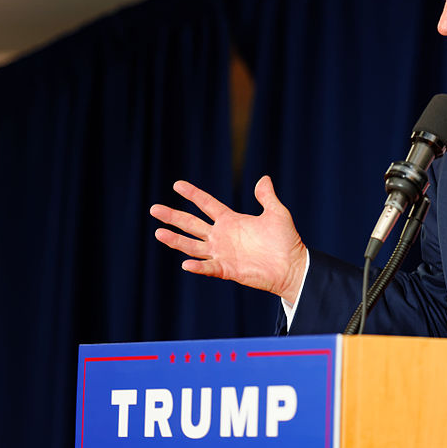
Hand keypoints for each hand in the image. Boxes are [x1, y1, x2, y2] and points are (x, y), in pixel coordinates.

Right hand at [149, 176, 307, 300]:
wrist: (292, 266)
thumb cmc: (286, 241)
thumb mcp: (277, 214)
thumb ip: (267, 197)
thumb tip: (264, 178)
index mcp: (231, 221)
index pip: (207, 204)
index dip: (193, 195)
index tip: (177, 184)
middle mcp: (222, 236)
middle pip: (192, 224)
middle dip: (173, 216)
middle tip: (154, 209)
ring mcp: (223, 253)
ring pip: (193, 245)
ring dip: (176, 240)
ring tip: (158, 232)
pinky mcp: (227, 270)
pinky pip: (208, 267)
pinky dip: (197, 266)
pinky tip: (186, 263)